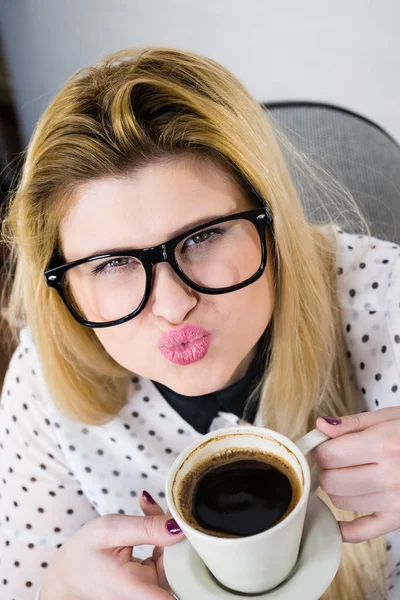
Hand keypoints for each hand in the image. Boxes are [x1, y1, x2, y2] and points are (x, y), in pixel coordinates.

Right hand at [40, 491, 183, 598]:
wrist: (66, 577)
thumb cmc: (81, 555)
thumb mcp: (109, 530)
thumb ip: (145, 527)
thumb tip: (179, 526)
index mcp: (134, 587)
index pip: (177, 593)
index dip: (195, 571)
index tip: (202, 545)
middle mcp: (147, 594)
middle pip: (181, 566)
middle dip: (178, 534)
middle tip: (165, 508)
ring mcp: (151, 590)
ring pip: (176, 559)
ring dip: (169, 533)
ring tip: (151, 510)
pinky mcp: (153, 583)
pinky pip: (168, 558)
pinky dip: (162, 537)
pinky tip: (151, 517)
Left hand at [314, 407, 399, 542]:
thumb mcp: (390, 417)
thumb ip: (353, 423)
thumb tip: (320, 426)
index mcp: (385, 445)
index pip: (330, 455)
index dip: (322, 449)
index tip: (326, 446)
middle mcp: (390, 476)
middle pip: (332, 481)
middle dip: (327, 469)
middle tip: (337, 461)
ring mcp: (396, 501)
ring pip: (341, 502)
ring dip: (337, 490)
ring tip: (349, 476)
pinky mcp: (399, 519)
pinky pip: (362, 533)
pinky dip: (345, 529)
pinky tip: (339, 520)